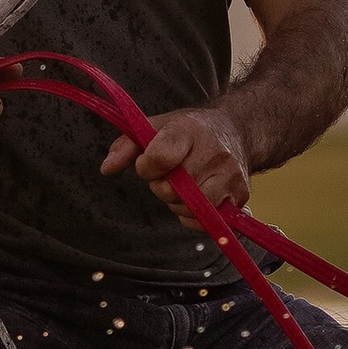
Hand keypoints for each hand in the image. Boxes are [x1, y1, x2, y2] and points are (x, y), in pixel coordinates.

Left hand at [102, 104, 248, 214]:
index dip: (146, 167)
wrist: (238, 130)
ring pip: (188, 209)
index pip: (159, 159)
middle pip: (171, 190)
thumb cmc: (191, 130)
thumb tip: (106, 169)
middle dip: (163, 186)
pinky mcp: (241, 195)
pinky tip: (198, 196)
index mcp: (189, 130)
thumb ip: (126, 146)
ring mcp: (231, 176)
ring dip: (179, 202)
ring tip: (186, 184)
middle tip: (171, 173)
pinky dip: (193, 215)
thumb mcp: (157, 126)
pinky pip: (204, 221)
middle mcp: (215, 153)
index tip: (149, 163)